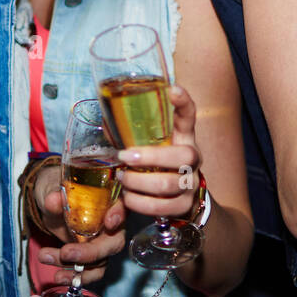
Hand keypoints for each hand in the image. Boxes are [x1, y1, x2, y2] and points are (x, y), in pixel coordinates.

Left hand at [35, 165, 125, 285]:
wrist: (52, 205)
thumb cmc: (60, 192)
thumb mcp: (54, 190)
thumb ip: (55, 197)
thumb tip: (53, 200)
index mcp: (110, 201)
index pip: (122, 206)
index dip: (119, 214)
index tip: (109, 221)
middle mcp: (112, 224)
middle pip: (113, 242)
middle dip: (91, 252)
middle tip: (67, 252)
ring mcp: (103, 243)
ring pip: (99, 261)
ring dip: (75, 267)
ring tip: (46, 258)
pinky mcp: (92, 258)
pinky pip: (91, 272)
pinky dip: (75, 277)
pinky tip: (58, 275)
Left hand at [115, 84, 200, 220]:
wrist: (180, 200)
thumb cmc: (156, 166)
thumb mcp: (149, 148)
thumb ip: (131, 138)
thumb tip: (104, 122)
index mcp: (183, 138)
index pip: (189, 116)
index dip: (183, 102)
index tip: (172, 89)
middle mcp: (192, 159)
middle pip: (183, 155)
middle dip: (151, 157)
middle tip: (124, 157)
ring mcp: (191, 184)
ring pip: (169, 184)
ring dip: (139, 182)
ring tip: (122, 179)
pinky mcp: (185, 206)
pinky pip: (163, 208)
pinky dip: (140, 203)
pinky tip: (129, 198)